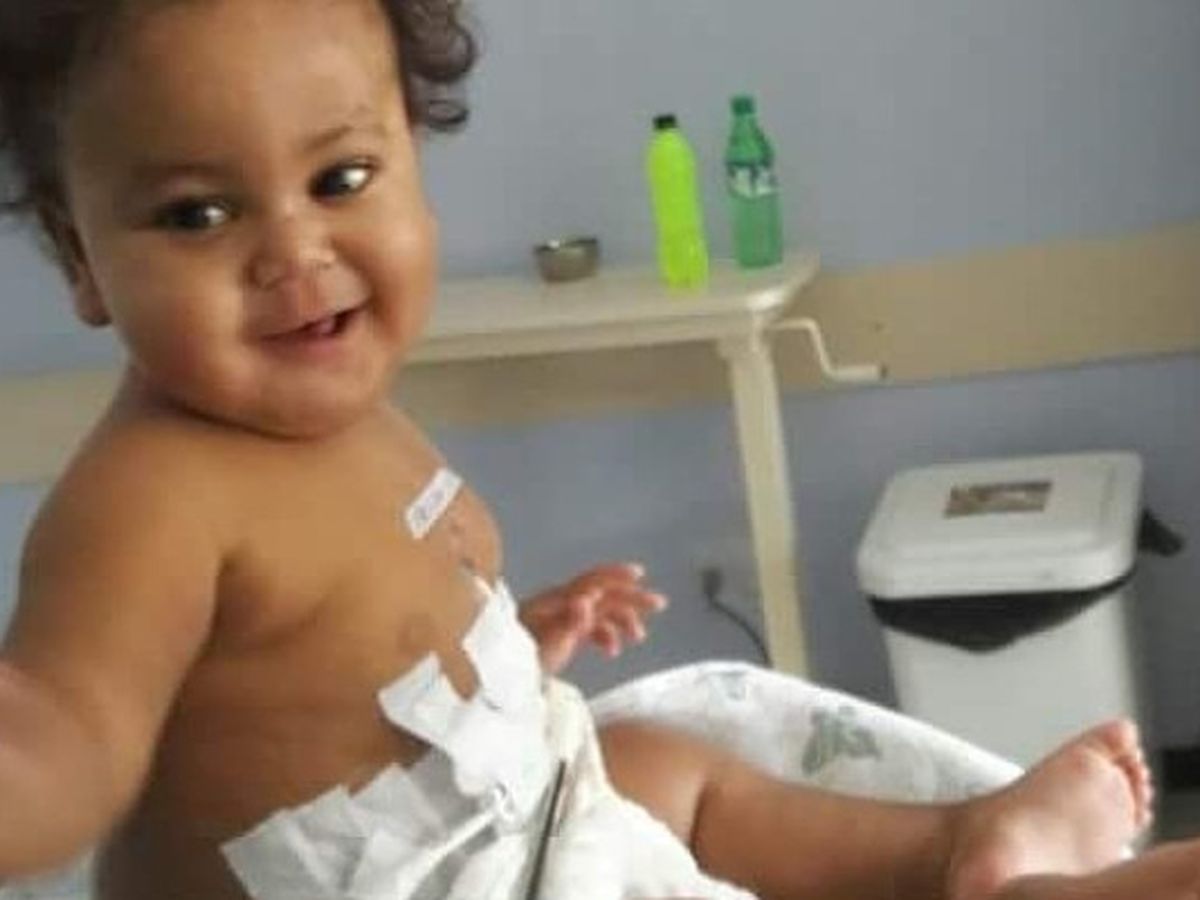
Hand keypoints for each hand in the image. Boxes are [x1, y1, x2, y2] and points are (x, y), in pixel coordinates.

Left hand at [519, 562, 667, 674]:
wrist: (496, 676)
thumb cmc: (517, 658)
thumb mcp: (545, 643)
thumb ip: (569, 621)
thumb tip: (589, 598)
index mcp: (555, 601)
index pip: (591, 582)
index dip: (615, 575)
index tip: (640, 574)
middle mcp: (560, 605)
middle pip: (602, 595)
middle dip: (631, 598)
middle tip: (659, 603)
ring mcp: (561, 619)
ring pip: (600, 612)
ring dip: (621, 621)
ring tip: (638, 637)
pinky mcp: (561, 634)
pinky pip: (591, 628)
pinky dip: (605, 636)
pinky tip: (612, 651)